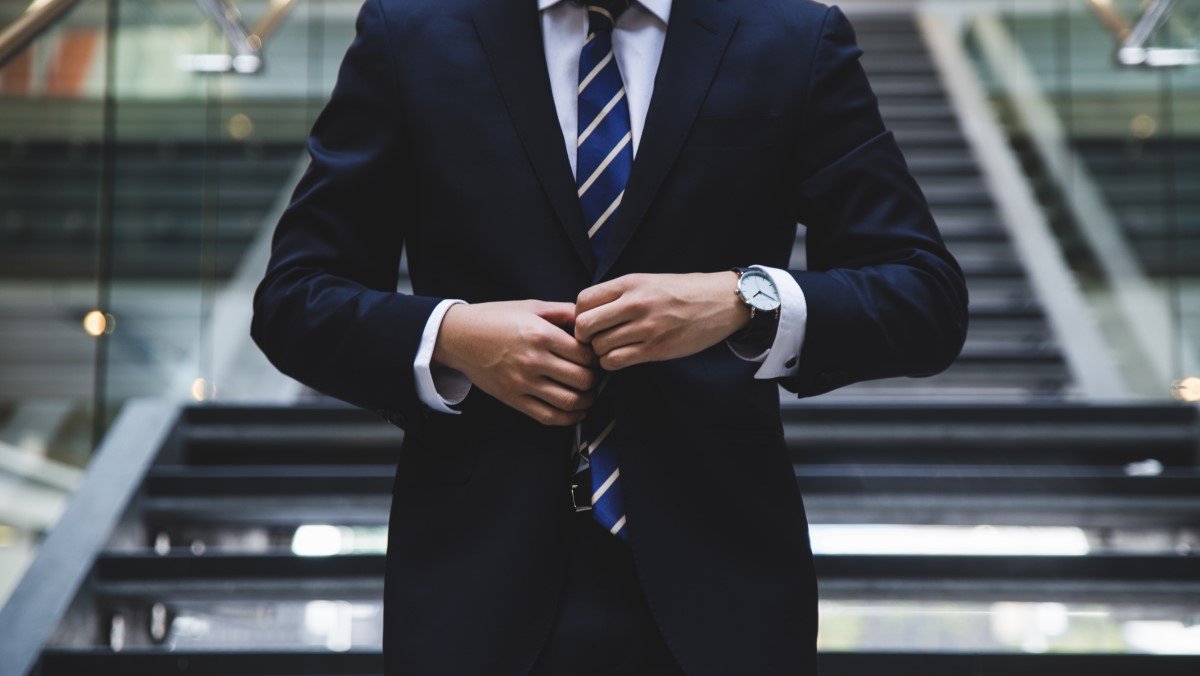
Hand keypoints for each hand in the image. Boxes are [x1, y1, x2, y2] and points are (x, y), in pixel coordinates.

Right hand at [432, 300, 598, 424]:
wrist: (459, 336)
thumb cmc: (496, 318)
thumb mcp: (531, 306)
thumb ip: (563, 312)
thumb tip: (590, 320)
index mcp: (541, 334)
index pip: (585, 354)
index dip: (597, 357)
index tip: (596, 356)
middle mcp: (533, 360)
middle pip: (582, 379)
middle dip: (595, 379)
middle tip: (595, 375)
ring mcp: (523, 382)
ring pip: (569, 401)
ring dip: (587, 401)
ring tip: (588, 394)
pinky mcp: (513, 398)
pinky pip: (548, 416)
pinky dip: (569, 418)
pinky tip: (576, 412)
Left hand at [575, 272, 750, 370]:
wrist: (721, 302)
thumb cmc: (682, 292)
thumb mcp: (648, 281)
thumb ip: (619, 294)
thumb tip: (587, 311)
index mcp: (630, 283)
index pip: (583, 300)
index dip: (579, 315)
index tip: (589, 322)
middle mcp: (635, 303)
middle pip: (585, 325)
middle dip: (584, 336)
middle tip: (594, 340)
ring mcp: (646, 327)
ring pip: (599, 347)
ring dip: (599, 352)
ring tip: (611, 348)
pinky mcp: (656, 349)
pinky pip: (616, 361)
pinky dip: (612, 363)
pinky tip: (621, 357)